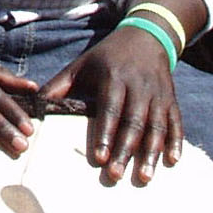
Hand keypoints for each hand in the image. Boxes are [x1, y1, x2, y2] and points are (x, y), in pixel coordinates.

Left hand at [39, 27, 181, 185]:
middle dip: (125, 150)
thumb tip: (36, 107)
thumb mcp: (81, 64)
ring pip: (157, 125)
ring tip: (144, 177)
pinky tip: (173, 160)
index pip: (110, 109)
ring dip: (151, 152)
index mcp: (114, 77)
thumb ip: (59, 85)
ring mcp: (158, 93)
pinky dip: (176, 141)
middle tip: (116, 175)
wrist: (146, 36)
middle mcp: (139, 85)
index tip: (98, 158)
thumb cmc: (106, 57)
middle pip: (134, 121)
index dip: (105, 133)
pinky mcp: (171, 98)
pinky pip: (176, 121)